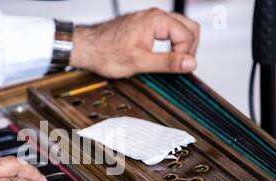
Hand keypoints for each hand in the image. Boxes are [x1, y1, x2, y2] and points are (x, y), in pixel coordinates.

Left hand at [70, 8, 199, 77]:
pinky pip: (167, 30)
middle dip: (189, 48)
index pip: (187, 36)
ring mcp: (149, 19)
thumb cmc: (106, 53)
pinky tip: (164, 55)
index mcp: (156, 21)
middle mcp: (154, 16)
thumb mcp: (139, 62)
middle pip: (188, 27)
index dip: (185, 55)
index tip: (179, 70)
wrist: (86, 48)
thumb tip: (189, 63)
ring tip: (174, 62)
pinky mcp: (144, 25)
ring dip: (181, 45)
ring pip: (179, 28)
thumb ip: (167, 63)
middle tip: (181, 66)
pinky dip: (171, 42)